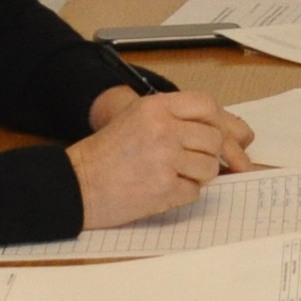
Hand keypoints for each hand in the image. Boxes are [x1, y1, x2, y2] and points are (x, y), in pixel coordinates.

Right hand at [69, 89, 252, 228]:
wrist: (75, 185)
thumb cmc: (104, 154)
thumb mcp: (136, 119)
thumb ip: (174, 118)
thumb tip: (224, 131)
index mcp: (155, 107)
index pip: (206, 106)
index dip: (215, 122)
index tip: (210, 134)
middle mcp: (163, 129)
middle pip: (213, 139)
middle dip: (206, 153)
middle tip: (187, 161)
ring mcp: (166, 159)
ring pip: (209, 167)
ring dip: (196, 176)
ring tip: (171, 175)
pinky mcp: (165, 187)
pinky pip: (195, 191)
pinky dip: (182, 193)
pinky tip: (160, 189)